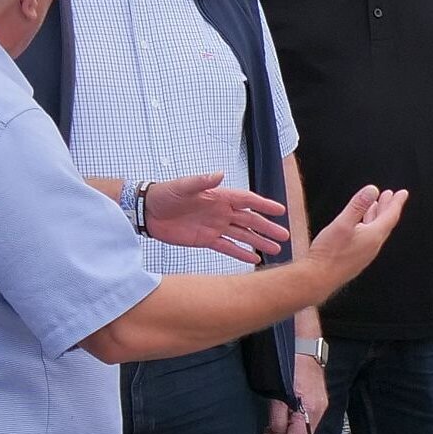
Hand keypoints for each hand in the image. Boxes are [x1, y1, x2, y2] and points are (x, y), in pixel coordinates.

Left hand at [145, 174, 289, 263]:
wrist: (147, 211)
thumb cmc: (165, 194)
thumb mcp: (182, 186)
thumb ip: (201, 182)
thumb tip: (219, 174)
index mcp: (219, 197)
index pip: (247, 201)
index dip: (264, 205)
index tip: (280, 211)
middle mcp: (221, 212)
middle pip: (250, 221)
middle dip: (267, 228)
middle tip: (285, 236)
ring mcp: (215, 226)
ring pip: (242, 236)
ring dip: (258, 242)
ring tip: (275, 250)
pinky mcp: (206, 240)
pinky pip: (227, 247)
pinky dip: (240, 253)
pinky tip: (254, 259)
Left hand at [262, 356, 326, 433]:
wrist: (304, 344)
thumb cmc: (291, 365)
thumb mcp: (278, 396)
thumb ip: (277, 419)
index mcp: (310, 410)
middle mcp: (319, 410)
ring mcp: (320, 404)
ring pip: (305, 429)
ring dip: (288, 433)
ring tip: (271, 429)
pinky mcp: (318, 398)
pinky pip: (307, 419)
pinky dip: (295, 423)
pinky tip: (284, 417)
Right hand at [300, 186, 407, 289]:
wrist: (317, 279)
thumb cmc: (328, 253)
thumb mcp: (343, 223)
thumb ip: (358, 206)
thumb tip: (372, 190)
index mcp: (373, 236)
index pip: (391, 216)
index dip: (397, 203)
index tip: (403, 193)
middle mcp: (373, 246)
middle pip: (385, 223)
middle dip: (388, 207)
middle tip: (390, 196)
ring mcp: (365, 254)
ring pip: (376, 231)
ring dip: (377, 216)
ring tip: (375, 206)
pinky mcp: (357, 259)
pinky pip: (369, 238)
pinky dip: (369, 226)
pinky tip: (360, 225)